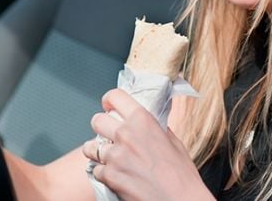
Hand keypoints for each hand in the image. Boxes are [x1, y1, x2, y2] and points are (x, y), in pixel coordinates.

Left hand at [82, 89, 212, 200]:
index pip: (115, 96)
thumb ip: (155, 128)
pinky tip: (115, 176)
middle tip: (107, 134)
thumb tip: (148, 122)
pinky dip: (102, 173)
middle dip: (100, 127)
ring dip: (96, 152)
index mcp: (143, 121)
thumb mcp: (173, 142)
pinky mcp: (109, 176)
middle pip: (97, 120)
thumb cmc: (181, 175)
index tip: (109, 105)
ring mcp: (115, 156)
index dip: (109, 100)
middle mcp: (126, 134)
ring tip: (107, 158)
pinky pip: (95, 170)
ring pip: (90, 146)